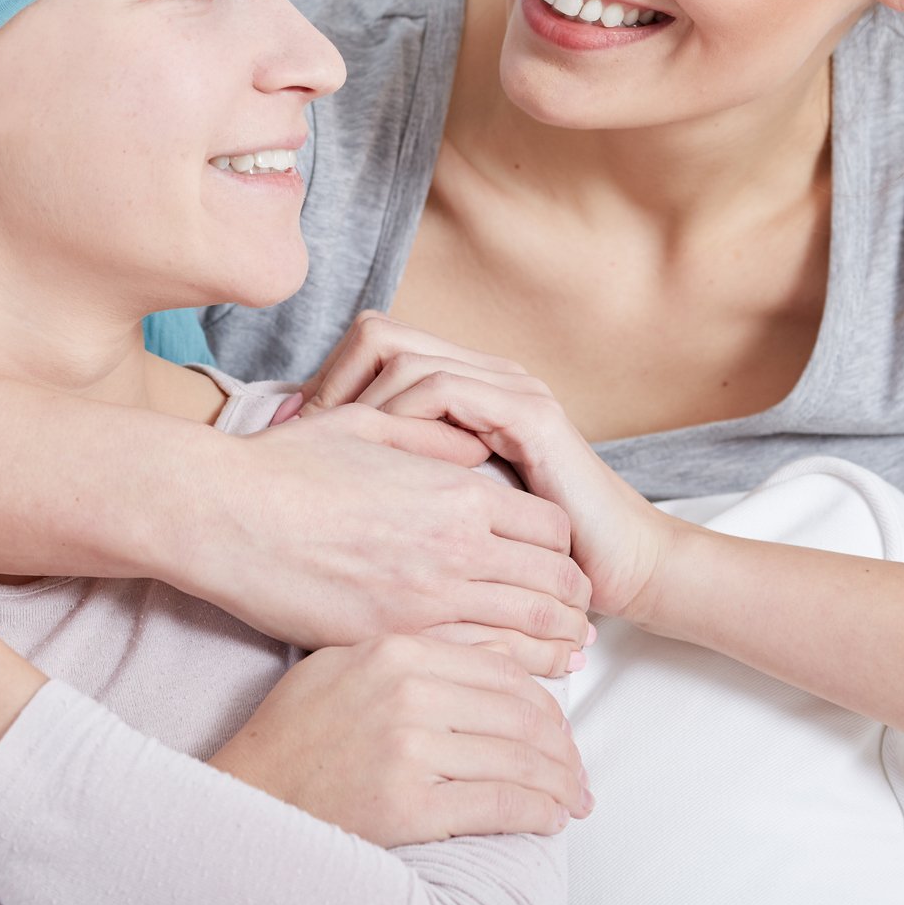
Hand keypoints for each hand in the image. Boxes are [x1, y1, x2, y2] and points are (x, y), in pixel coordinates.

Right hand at [204, 402, 594, 677]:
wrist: (225, 515)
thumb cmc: (286, 467)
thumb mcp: (367, 429)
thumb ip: (431, 437)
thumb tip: (475, 447)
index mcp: (456, 493)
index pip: (548, 527)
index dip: (564, 548)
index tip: (563, 564)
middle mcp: (455, 548)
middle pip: (550, 584)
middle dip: (572, 603)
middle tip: (581, 620)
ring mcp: (426, 601)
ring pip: (523, 632)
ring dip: (552, 645)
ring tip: (567, 658)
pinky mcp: (392, 641)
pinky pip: (474, 663)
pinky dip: (504, 671)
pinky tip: (510, 679)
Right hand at [209, 633, 588, 845]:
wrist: (249, 792)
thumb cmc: (294, 732)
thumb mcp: (347, 663)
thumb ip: (415, 653)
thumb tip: (490, 657)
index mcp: (397, 650)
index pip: (503, 669)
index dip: (546, 702)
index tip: (559, 728)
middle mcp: (407, 693)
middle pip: (521, 713)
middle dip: (563, 748)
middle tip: (577, 771)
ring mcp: (408, 749)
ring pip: (518, 760)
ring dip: (559, 785)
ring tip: (571, 800)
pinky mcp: (408, 805)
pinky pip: (499, 805)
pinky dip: (536, 814)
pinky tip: (547, 819)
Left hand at [304, 311, 667, 618]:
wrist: (611, 572)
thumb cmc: (521, 555)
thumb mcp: (441, 507)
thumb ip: (395, 474)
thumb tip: (310, 456)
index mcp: (465, 387)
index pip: (373, 344)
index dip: (327, 379)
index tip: (292, 430)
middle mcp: (485, 374)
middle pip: (380, 332)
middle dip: (330, 380)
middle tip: (300, 430)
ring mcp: (509, 387)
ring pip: (404, 353)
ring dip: (357, 399)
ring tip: (333, 446)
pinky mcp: (528, 413)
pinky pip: (443, 389)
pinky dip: (402, 415)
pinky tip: (381, 454)